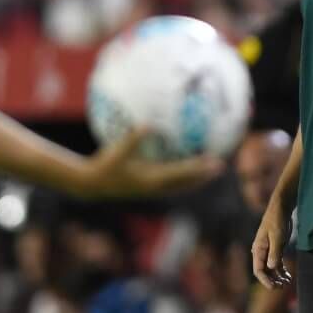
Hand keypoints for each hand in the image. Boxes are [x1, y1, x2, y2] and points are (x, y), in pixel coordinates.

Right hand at [79, 131, 224, 198]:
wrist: (91, 185)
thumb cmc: (104, 166)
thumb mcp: (117, 151)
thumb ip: (133, 138)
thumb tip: (148, 123)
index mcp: (152, 180)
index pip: (182, 174)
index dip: (199, 168)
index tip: (215, 162)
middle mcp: (156, 187)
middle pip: (186, 182)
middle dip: (203, 175)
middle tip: (221, 166)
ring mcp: (152, 189)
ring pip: (179, 184)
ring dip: (194, 178)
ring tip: (208, 170)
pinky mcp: (146, 187)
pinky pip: (169, 181)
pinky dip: (180, 175)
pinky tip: (180, 164)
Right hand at [251, 200, 292, 288]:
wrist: (281, 208)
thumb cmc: (277, 220)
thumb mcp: (277, 236)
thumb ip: (274, 252)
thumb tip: (271, 268)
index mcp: (258, 249)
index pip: (258, 270)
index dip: (265, 280)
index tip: (274, 287)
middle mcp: (261, 252)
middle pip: (264, 272)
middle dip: (272, 280)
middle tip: (282, 287)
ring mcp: (269, 251)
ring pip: (271, 269)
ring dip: (277, 277)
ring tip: (287, 283)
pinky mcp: (276, 248)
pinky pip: (277, 263)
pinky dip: (281, 271)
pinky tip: (288, 276)